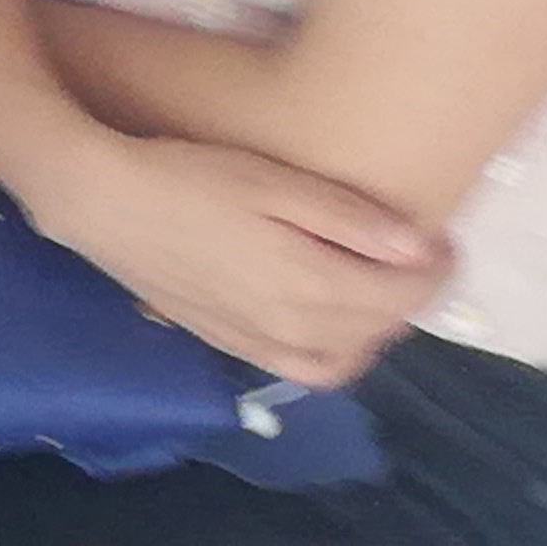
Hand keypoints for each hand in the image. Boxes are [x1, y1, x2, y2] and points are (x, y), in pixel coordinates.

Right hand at [24, 129, 449, 389]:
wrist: (101, 201)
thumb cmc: (188, 175)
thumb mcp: (270, 180)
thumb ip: (347, 217)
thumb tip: (420, 246)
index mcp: (311, 283)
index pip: (403, 293)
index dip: (435, 269)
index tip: (444, 238)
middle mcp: (295, 328)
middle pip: (381, 326)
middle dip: (411, 295)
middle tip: (418, 254)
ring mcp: (262, 343)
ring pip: (348, 356)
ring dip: (377, 328)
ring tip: (376, 285)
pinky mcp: (232, 344)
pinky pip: (307, 371)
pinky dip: (336, 355)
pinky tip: (329, 321)